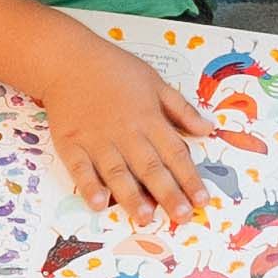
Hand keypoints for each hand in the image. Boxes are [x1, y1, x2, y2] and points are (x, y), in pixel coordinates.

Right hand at [43, 50, 213, 222]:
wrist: (68, 61)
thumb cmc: (113, 70)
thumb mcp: (155, 82)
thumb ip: (181, 109)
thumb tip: (208, 129)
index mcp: (148, 117)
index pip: (175, 152)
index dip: (189, 178)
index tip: (201, 200)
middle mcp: (125, 131)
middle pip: (150, 167)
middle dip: (168, 193)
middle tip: (181, 216)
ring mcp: (97, 139)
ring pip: (118, 172)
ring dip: (132, 196)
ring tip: (145, 217)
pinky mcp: (71, 143)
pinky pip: (81, 169)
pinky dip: (89, 186)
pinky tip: (99, 203)